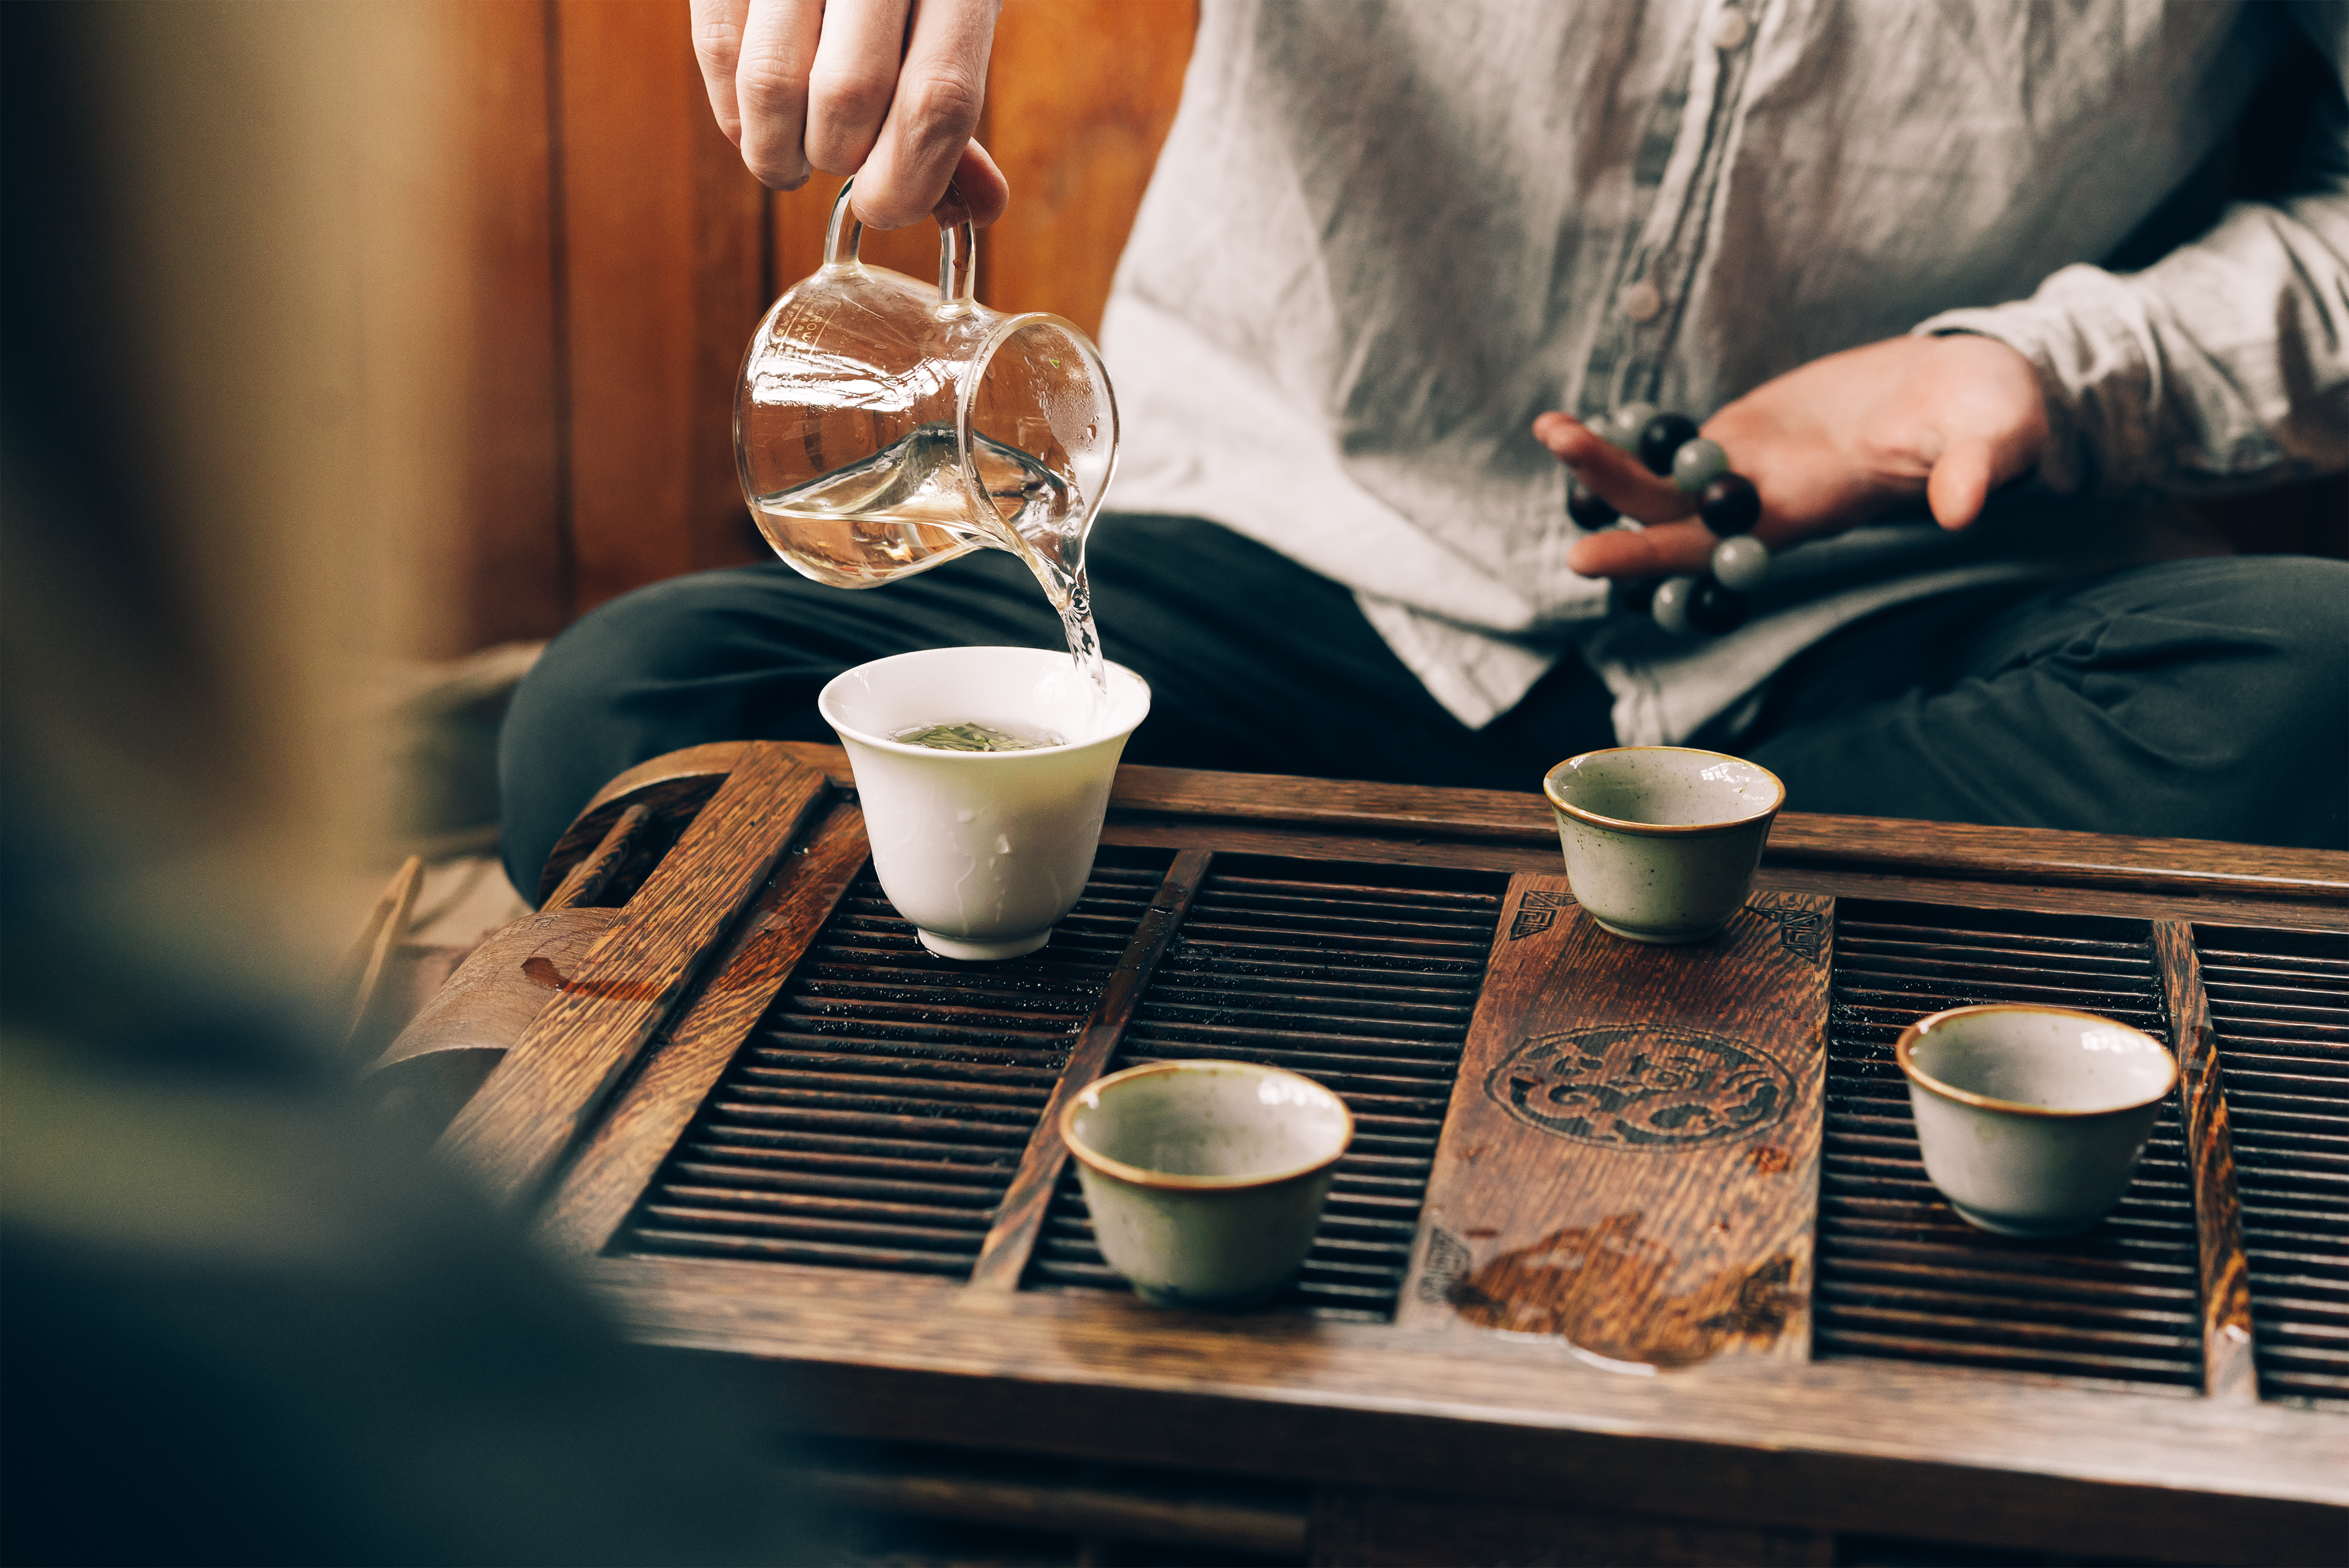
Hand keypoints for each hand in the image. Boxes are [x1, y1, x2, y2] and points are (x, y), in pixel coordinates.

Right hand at [691, 0, 1009, 230]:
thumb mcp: (952, 18)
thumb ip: (952, 108)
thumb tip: (979, 209)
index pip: (936, 101)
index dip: (906, 181)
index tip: (882, 205)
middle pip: (848, 95)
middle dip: (836, 157)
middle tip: (835, 158)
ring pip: (771, 81)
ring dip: (776, 149)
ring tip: (789, 154)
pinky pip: (716, 49)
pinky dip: (731, 109)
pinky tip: (754, 115)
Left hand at [1534, 335, 2048, 579]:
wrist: (1967, 385)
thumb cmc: (1988, 417)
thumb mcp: (1993, 436)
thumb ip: (1973, 471)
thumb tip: (1962, 511)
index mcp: (1810, 510)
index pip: (1720, 551)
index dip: (1657, 558)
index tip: (1594, 561)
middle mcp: (1765, 501)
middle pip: (1671, 523)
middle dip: (1612, 516)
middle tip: (1556, 530)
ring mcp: (1747, 466)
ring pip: (1657, 480)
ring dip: (1601, 465)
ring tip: (1549, 426)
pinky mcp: (1742, 430)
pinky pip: (1667, 444)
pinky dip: (1623, 436)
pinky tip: (1571, 424)